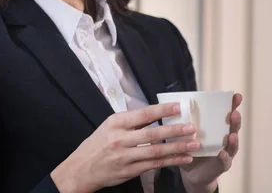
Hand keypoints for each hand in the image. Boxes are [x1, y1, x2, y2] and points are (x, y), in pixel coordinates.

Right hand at [50, 103, 199, 192]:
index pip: (142, 114)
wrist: (82, 167)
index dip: (162, 110)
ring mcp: (125, 156)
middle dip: (175, 130)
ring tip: (194, 144)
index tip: (178, 106)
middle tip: (192, 127)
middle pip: (152, 134)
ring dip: (177, 148)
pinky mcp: (130, 171)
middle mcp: (120, 139)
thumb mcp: (109, 127)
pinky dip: (171, 161)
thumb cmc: (97, 144)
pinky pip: (154, 165)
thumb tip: (154, 114)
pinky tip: (184, 158)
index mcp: (115, 123)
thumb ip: (130, 122)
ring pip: (156, 151)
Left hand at [180, 93, 242, 192]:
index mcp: (216, 128)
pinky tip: (222, 153)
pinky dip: (224, 158)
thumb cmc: (190, 147)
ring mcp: (224, 153)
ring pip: (232, 145)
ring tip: (232, 134)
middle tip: (234, 113)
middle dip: (235, 120)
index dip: (232, 105)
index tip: (235, 96)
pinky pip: (223, 162)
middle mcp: (223, 139)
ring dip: (233, 139)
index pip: (226, 115)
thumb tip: (171, 103)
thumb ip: (183, 121)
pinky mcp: (219, 166)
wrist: (191, 171)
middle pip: (233, 128)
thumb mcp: (186, 132)